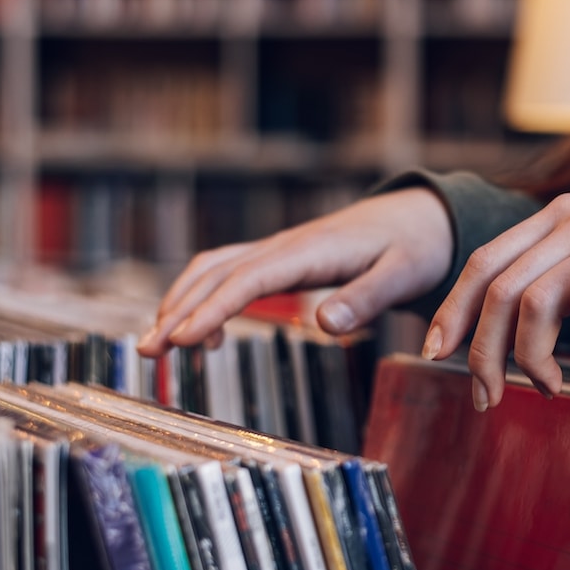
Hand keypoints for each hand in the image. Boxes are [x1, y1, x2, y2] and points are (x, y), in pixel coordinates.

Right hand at [138, 187, 452, 355]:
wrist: (421, 217)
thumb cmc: (414, 246)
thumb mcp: (403, 273)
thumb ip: (366, 298)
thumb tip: (325, 326)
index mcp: (311, 250)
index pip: (250, 279)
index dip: (213, 309)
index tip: (183, 339)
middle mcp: (286, 245)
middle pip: (218, 274)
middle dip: (178, 310)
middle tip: (148, 352)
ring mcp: (279, 250)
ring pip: (214, 269)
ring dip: (180, 302)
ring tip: (156, 345)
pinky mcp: (280, 259)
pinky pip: (229, 273)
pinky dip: (203, 297)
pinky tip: (203, 335)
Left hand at [422, 193, 569, 409]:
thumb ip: (540, 281)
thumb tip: (483, 338)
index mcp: (548, 219)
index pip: (482, 262)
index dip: (452, 310)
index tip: (435, 353)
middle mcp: (568, 219)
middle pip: (499, 288)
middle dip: (483, 350)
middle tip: (488, 394)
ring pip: (535, 299)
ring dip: (532, 354)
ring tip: (549, 383)